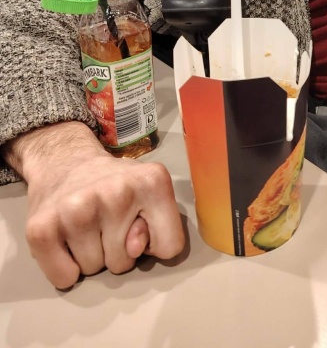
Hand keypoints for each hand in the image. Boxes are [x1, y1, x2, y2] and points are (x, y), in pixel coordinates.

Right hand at [5, 122, 184, 288]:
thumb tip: (136, 248)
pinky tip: (65, 238)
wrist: (65, 161)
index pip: (171, 246)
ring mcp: (76, 209)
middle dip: (117, 250)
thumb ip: (159, 225)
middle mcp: (115, 192)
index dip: (155, 244)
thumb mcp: (149, 194)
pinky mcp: (41, 227)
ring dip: (91, 256)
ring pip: (94, 270)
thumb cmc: (113, 184)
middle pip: (125, 263)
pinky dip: (64, 268)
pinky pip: (64, 279)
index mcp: (151, 182)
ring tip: (87, 225)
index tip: (141, 225)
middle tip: (107, 222)